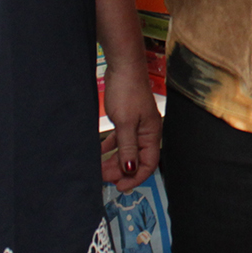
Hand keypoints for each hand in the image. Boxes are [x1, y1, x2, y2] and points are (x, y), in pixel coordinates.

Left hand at [101, 53, 162, 191]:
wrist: (122, 67)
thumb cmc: (127, 91)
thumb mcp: (125, 123)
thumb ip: (127, 148)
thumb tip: (130, 170)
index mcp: (152, 134)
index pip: (149, 163)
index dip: (135, 177)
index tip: (120, 186)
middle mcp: (147, 132)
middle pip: (136, 159)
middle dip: (120, 170)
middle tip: (104, 177)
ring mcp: (137, 125)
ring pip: (127, 150)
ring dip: (114, 160)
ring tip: (100, 168)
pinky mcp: (127, 119)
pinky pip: (120, 139)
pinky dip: (110, 147)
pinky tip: (100, 152)